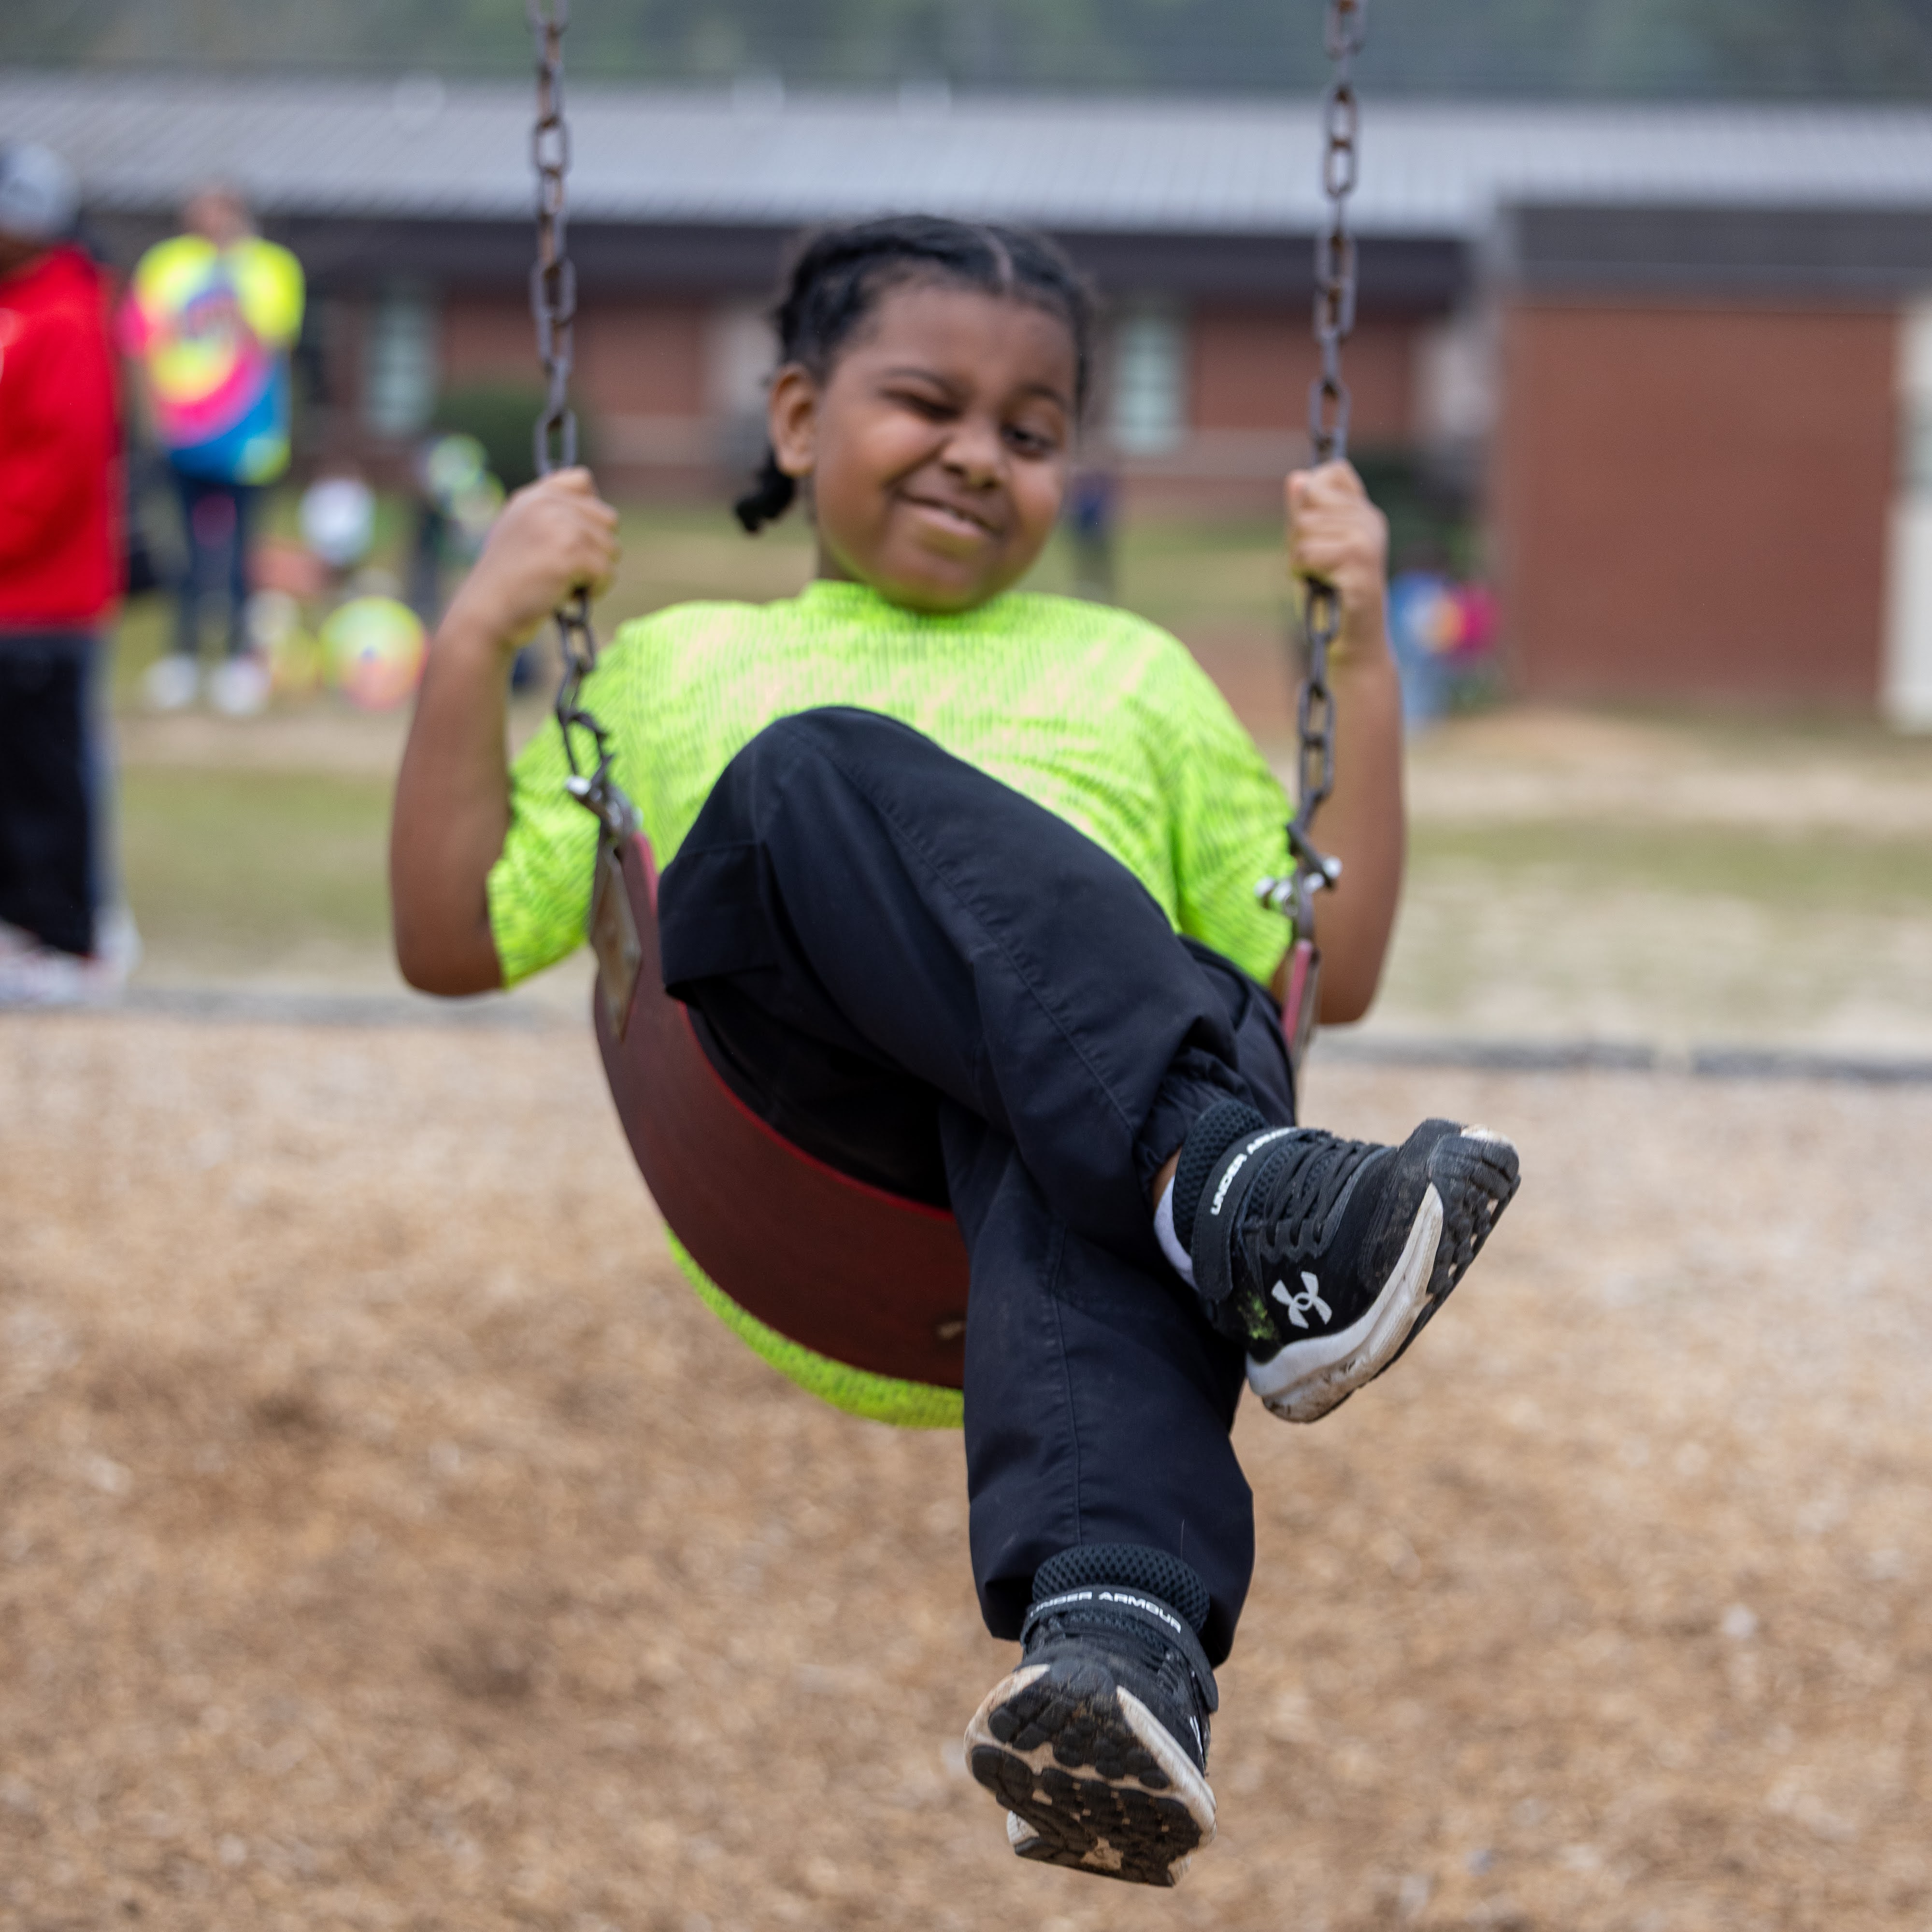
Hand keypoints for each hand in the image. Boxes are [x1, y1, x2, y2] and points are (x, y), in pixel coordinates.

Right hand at [442, 468, 619, 652]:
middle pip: (608, 519)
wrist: (485, 615)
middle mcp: (546, 502)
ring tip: (561, 583)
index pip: (582, 480)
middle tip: (563, 569)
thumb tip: (598, 508)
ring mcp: (559, 525)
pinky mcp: (570, 552)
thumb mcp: (521, 534)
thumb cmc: (508, 585)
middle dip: (596, 550)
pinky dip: (595, 590)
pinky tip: (566, 596)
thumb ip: (551, 516)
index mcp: (533, 496)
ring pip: (612, 548)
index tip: (569, 541)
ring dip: (595, 573)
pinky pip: (608, 572)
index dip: (589, 515)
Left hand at [1285, 461, 1389, 665]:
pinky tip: (1320, 587)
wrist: (1351, 643)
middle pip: (1309, 498)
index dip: (1310, 500)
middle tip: (1316, 565)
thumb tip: (1297, 477)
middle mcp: (1370, 521)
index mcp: (1363, 512)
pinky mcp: (1360, 567)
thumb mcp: (1310, 549)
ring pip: (1303, 528)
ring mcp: (1368, 542)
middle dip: (1298, 535)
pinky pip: (1306, 555)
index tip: (1318, 535)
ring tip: (1319, 578)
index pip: (1330, 473)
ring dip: (1299, 558)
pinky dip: (1302, 574)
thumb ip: (1304, 515)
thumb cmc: (1328, 597)